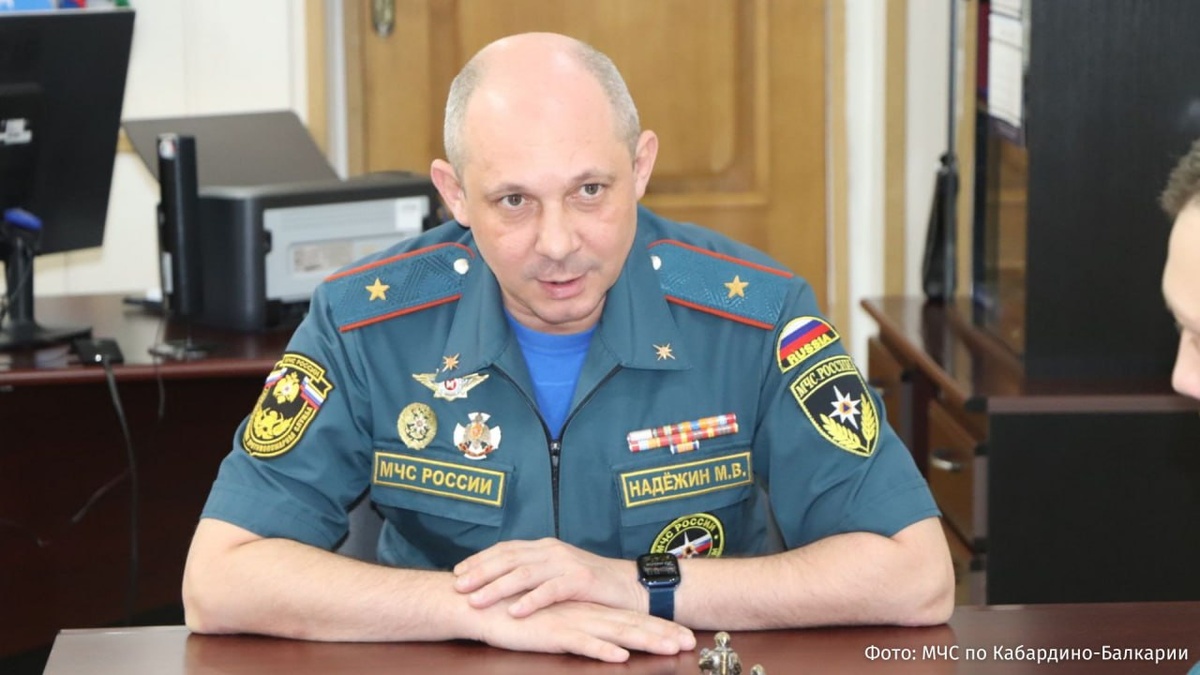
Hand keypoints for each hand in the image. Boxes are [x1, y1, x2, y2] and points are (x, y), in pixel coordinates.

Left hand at [453, 538, 644, 616]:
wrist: (629, 587)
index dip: (480, 559)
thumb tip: (501, 583)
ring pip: (524, 574)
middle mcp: (552, 551)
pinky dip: (531, 601)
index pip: (505, 549)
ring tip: (477, 600)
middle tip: (458, 586)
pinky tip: (515, 611)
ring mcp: (566, 564)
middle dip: (480, 572)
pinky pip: (551, 590)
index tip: (457, 572)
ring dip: (497, 587)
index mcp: (544, 548)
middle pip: (509, 559)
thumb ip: (534, 575)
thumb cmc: (591, 586)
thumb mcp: (558, 574)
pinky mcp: (580, 580)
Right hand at [470, 598, 694, 662]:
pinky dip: (601, 650)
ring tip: (669, 648)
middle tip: (690, 642)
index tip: (684, 636)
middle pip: (630, 623)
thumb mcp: (552, 621)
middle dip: (662, 633)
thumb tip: (598, 638)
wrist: (480, 602)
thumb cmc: (515, 614)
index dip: (658, 626)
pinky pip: (580, 642)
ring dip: (643, 640)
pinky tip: (620, 656)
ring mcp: (569, 620)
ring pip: (613, 632)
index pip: (629, 618)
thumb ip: (575, 625)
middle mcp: (584, 612)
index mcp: (586, 609)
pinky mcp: (551, 631)